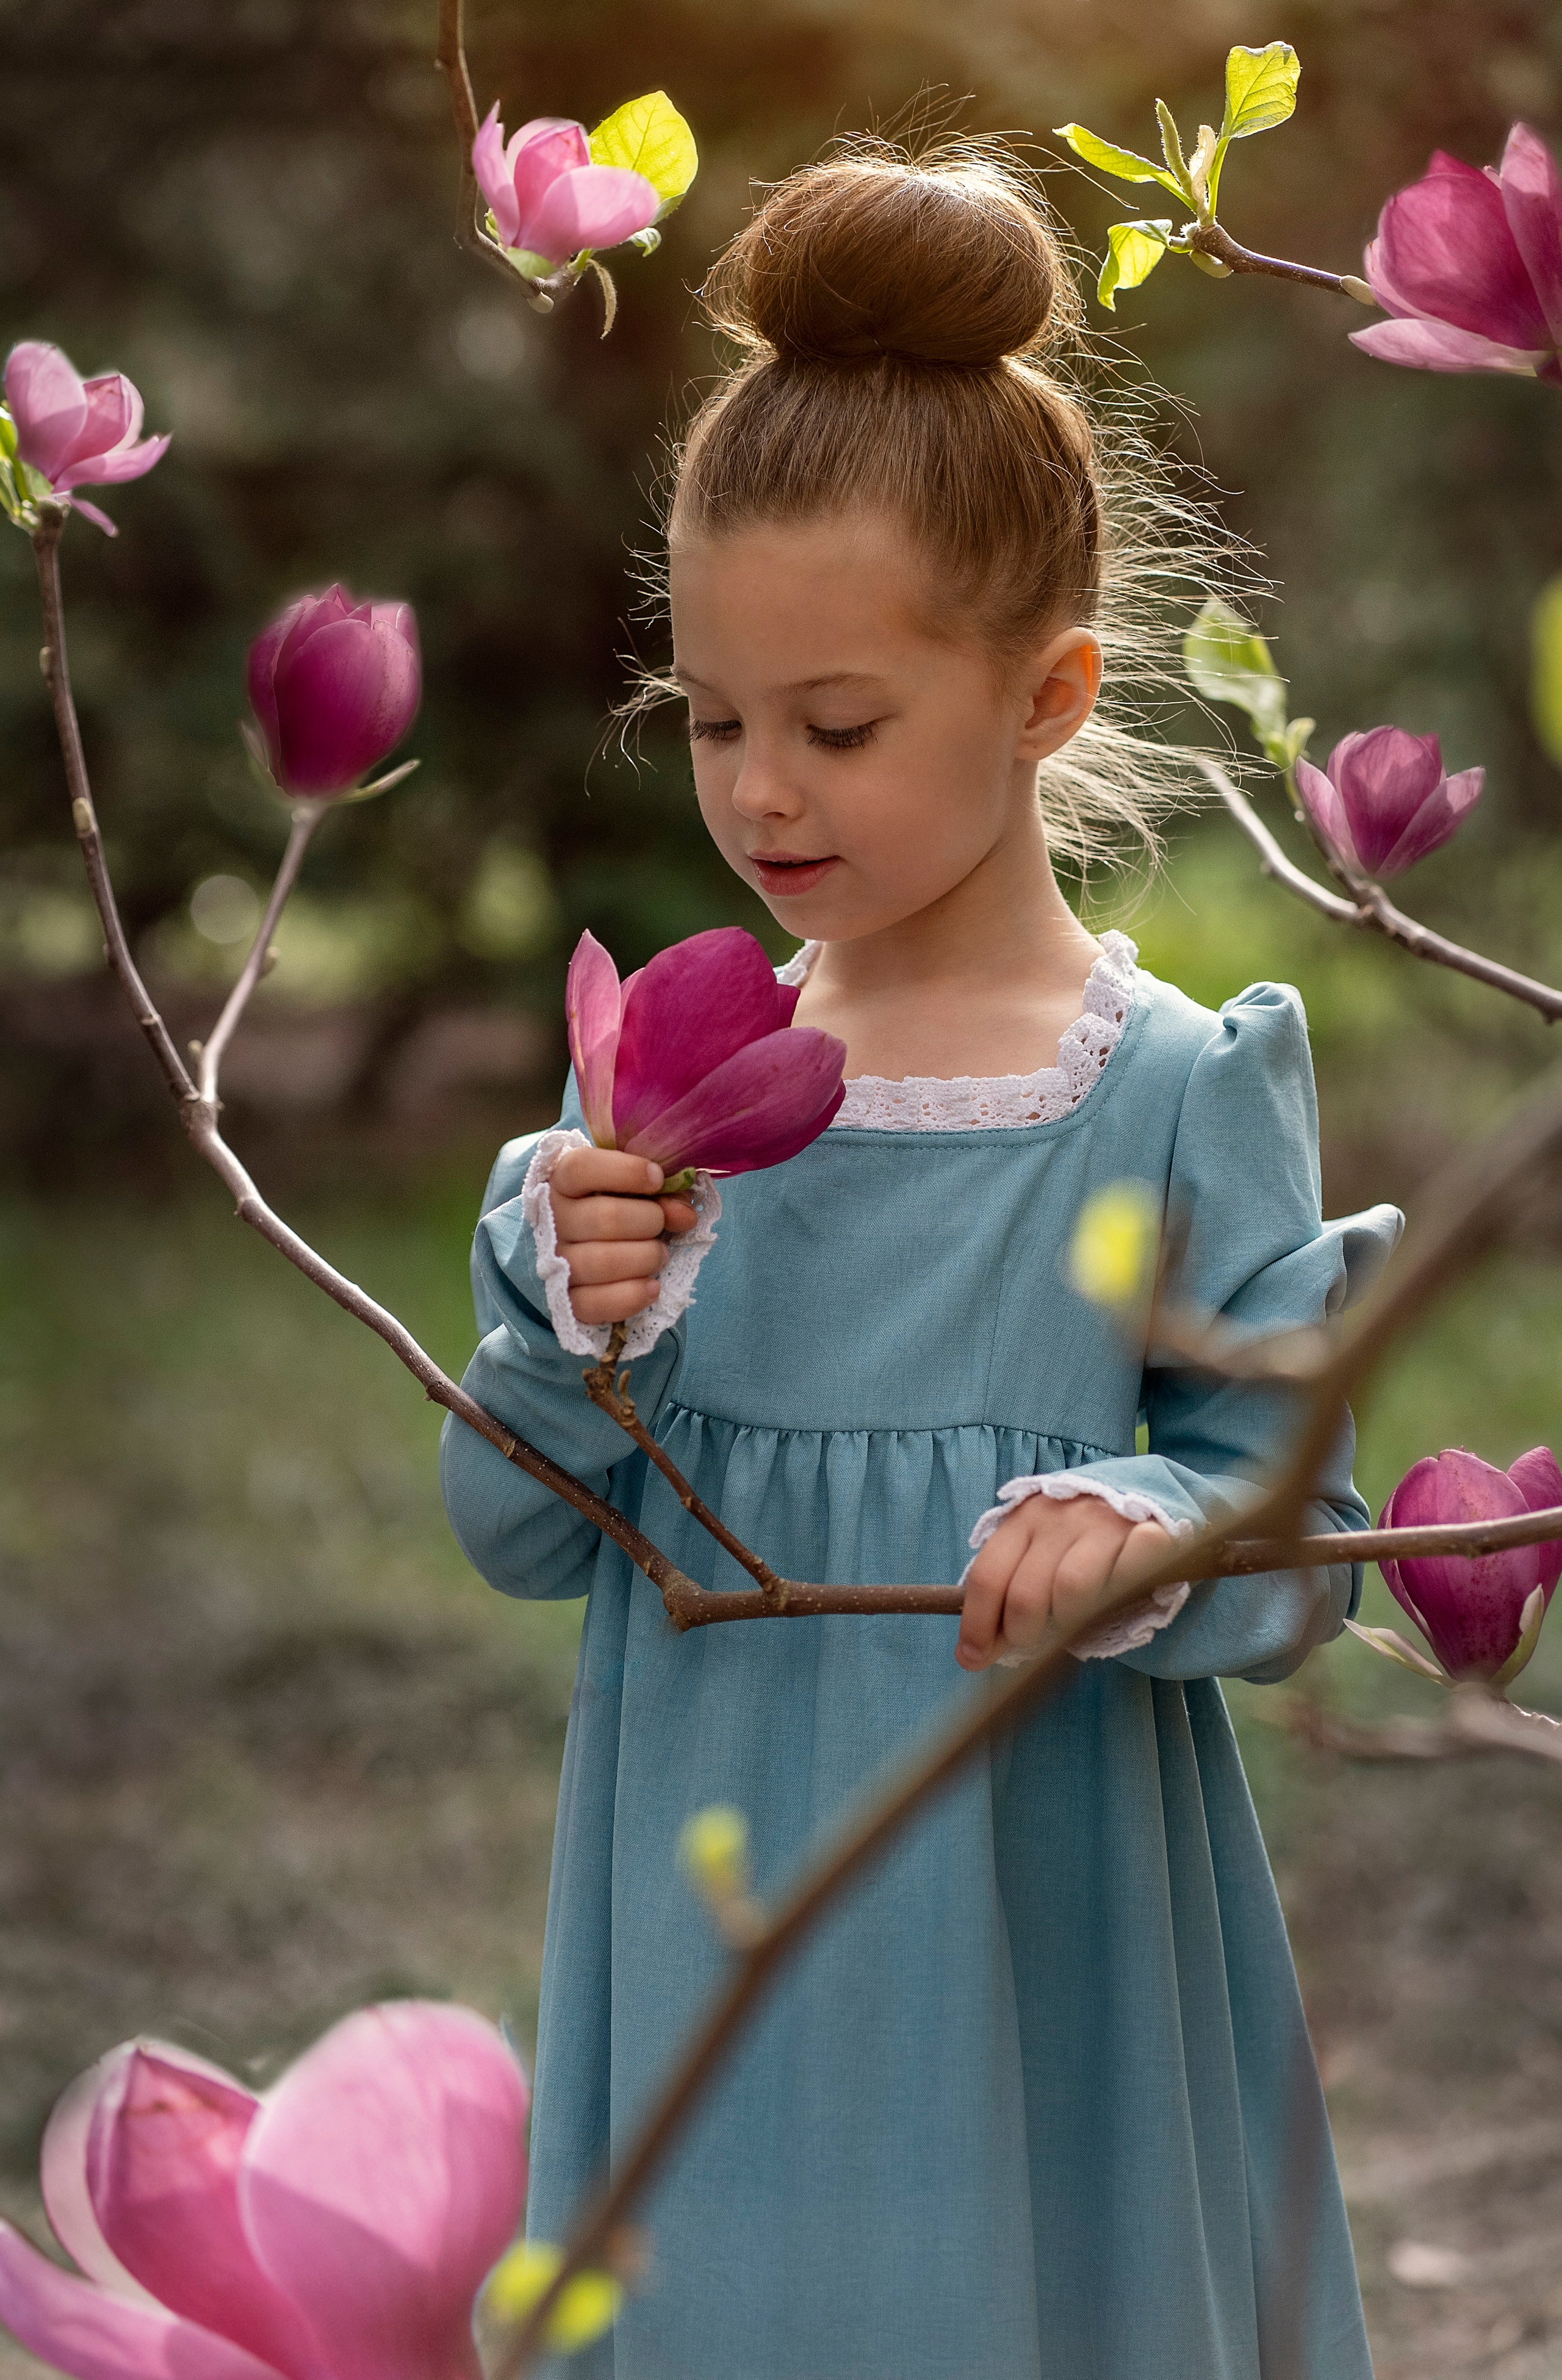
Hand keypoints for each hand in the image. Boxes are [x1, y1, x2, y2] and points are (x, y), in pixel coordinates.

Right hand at [549, 1145, 698, 1327]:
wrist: (597, 1248)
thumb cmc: (623, 1207)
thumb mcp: (640, 1188)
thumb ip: (663, 1192)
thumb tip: (683, 1214)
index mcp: (563, 1180)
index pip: (581, 1168)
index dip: (627, 1171)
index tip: (657, 1178)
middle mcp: (553, 1220)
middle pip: (605, 1217)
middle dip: (650, 1220)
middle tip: (661, 1224)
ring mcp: (557, 1262)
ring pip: (604, 1262)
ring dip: (646, 1257)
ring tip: (659, 1254)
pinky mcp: (567, 1301)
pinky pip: (597, 1303)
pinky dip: (634, 1295)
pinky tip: (652, 1287)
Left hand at [955, 1496, 1175, 1671]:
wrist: (1134, 1498)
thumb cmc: (1073, 1539)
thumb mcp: (1034, 1554)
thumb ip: (1004, 1594)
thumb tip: (971, 1654)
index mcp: (1023, 1519)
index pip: (988, 1575)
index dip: (977, 1624)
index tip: (972, 1657)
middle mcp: (1059, 1516)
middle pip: (1026, 1593)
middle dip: (1021, 1633)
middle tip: (1029, 1644)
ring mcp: (1103, 1524)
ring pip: (1072, 1590)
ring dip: (1068, 1620)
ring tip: (1071, 1621)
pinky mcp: (1146, 1532)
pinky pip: (1127, 1575)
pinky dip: (1118, 1592)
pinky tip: (1114, 1598)